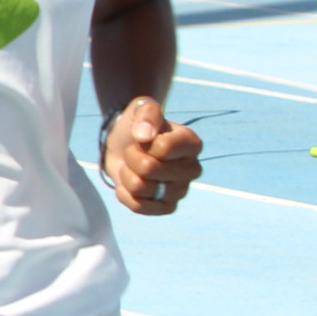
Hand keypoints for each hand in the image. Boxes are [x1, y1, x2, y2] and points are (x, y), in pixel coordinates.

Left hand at [103, 95, 202, 215]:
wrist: (124, 146)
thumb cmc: (138, 127)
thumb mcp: (141, 109)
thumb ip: (147, 113)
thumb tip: (145, 136)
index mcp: (192, 143)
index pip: (163, 148)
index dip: (143, 142)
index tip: (144, 137)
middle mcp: (192, 169)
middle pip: (149, 169)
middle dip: (131, 158)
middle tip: (134, 152)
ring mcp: (181, 190)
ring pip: (141, 188)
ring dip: (127, 175)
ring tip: (133, 167)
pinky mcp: (167, 207)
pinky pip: (139, 206)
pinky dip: (125, 194)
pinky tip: (128, 184)